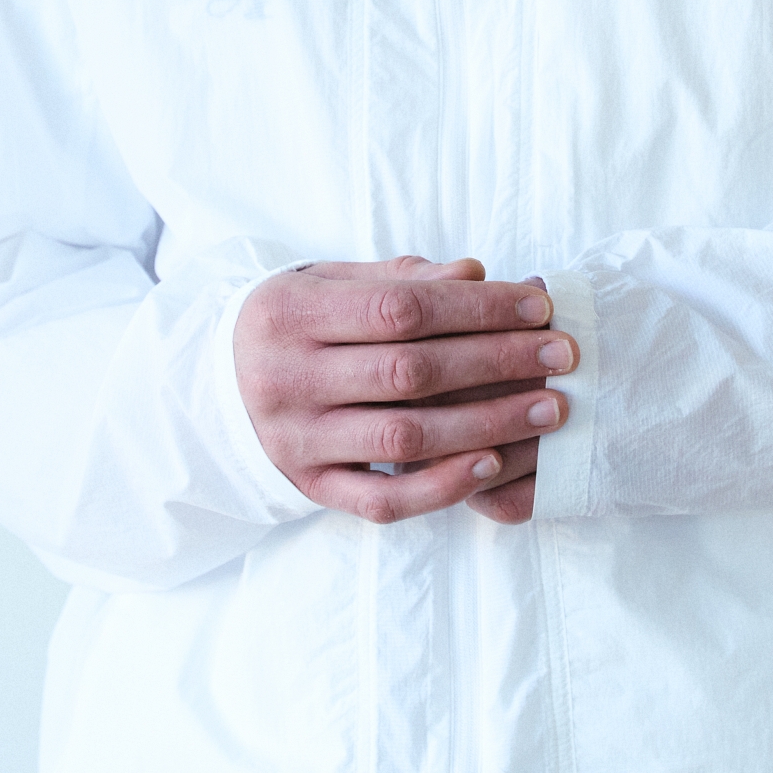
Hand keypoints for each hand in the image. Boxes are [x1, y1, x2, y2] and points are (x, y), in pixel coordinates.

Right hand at [234, 256, 576, 527]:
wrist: (211, 387)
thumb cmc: (292, 324)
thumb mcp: (327, 282)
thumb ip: (398, 279)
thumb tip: (474, 273)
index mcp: (293, 314)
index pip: (401, 308)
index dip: (477, 308)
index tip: (538, 307)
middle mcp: (288, 378)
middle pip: (410, 371)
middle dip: (498, 362)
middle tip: (561, 357)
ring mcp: (297, 439)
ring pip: (404, 437)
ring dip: (487, 423)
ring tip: (549, 410)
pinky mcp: (310, 487)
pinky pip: (381, 500)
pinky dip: (441, 487)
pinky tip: (493, 464)